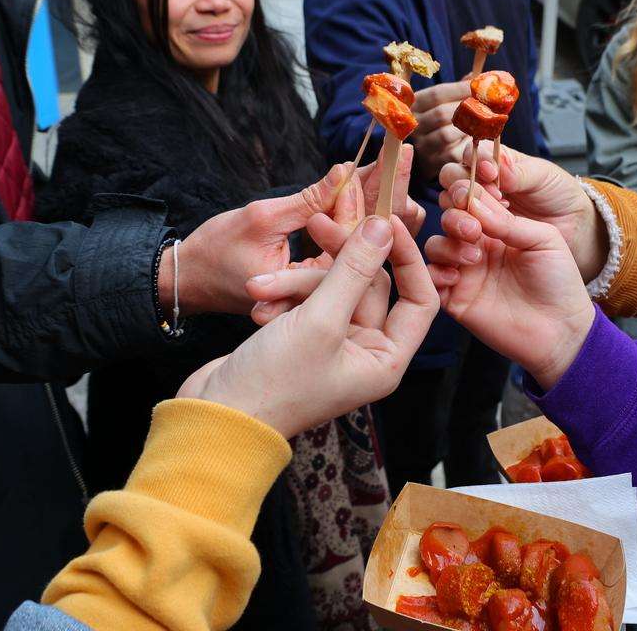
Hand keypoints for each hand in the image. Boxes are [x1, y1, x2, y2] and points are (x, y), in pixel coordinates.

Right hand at [178, 216, 437, 437]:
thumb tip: (385, 226)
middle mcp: (366, 351)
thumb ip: (355, 269)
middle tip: (316, 225)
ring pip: (331, 286)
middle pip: (368, 284)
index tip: (385, 223)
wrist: (216, 415)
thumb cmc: (273, 382)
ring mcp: (334, 343)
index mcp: (385, 359)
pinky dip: (284, 293)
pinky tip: (260, 299)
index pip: (420, 299)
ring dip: (297, 280)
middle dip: (335, 261)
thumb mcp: (320, 319)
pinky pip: (306, 298)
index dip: (408, 259)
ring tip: (262, 287)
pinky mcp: (303, 335)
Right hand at [409, 79, 471, 177]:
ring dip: (467, 129)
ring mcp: (421, 145)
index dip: (460, 89)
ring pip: (446, 135)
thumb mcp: (444, 104)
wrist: (427, 157)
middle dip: (467, 109)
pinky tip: (474, 141)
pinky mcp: (431, 163)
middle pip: (441, 114)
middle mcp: (414, 125)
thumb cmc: (441, 124)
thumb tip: (477, 76)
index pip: (437, 93)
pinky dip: (466, 146)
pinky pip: (451, 153)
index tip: (479, 86)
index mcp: (415, 105)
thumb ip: (458, 90)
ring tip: (480, 124)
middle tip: (486, 106)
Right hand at [425, 180, 593, 390]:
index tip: (479, 189)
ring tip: (474, 257)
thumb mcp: (543, 239)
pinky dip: (435, 273)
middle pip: (448, 216)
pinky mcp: (455, 297)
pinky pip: (430, 279)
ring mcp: (465, 270)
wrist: (562, 328)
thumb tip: (474, 200)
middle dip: (456, 215)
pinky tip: (456, 277)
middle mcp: (478, 243)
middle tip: (475, 229)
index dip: (469, 187)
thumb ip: (508, 220)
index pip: (472, 196)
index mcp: (500, 224)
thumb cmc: (559, 281)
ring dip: (448, 244)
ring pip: (435, 244)